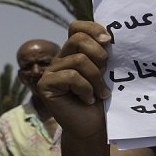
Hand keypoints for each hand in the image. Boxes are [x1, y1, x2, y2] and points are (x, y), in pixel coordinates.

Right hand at [37, 21, 111, 140]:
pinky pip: (71, 77)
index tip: (109, 41)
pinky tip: (88, 100)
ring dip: (96, 79)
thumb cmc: (100, 100)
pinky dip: (86, 89)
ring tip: (101, 93)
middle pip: (78, 39)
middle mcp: (61, 58)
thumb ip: (103, 55)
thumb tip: (109, 37)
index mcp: (74, 52)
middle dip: (99, 55)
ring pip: (79, 60)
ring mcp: (51, 71)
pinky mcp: (46, 85)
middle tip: (106, 73)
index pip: (77, 27)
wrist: (92, 127)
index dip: (93, 28)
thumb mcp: (106, 73)